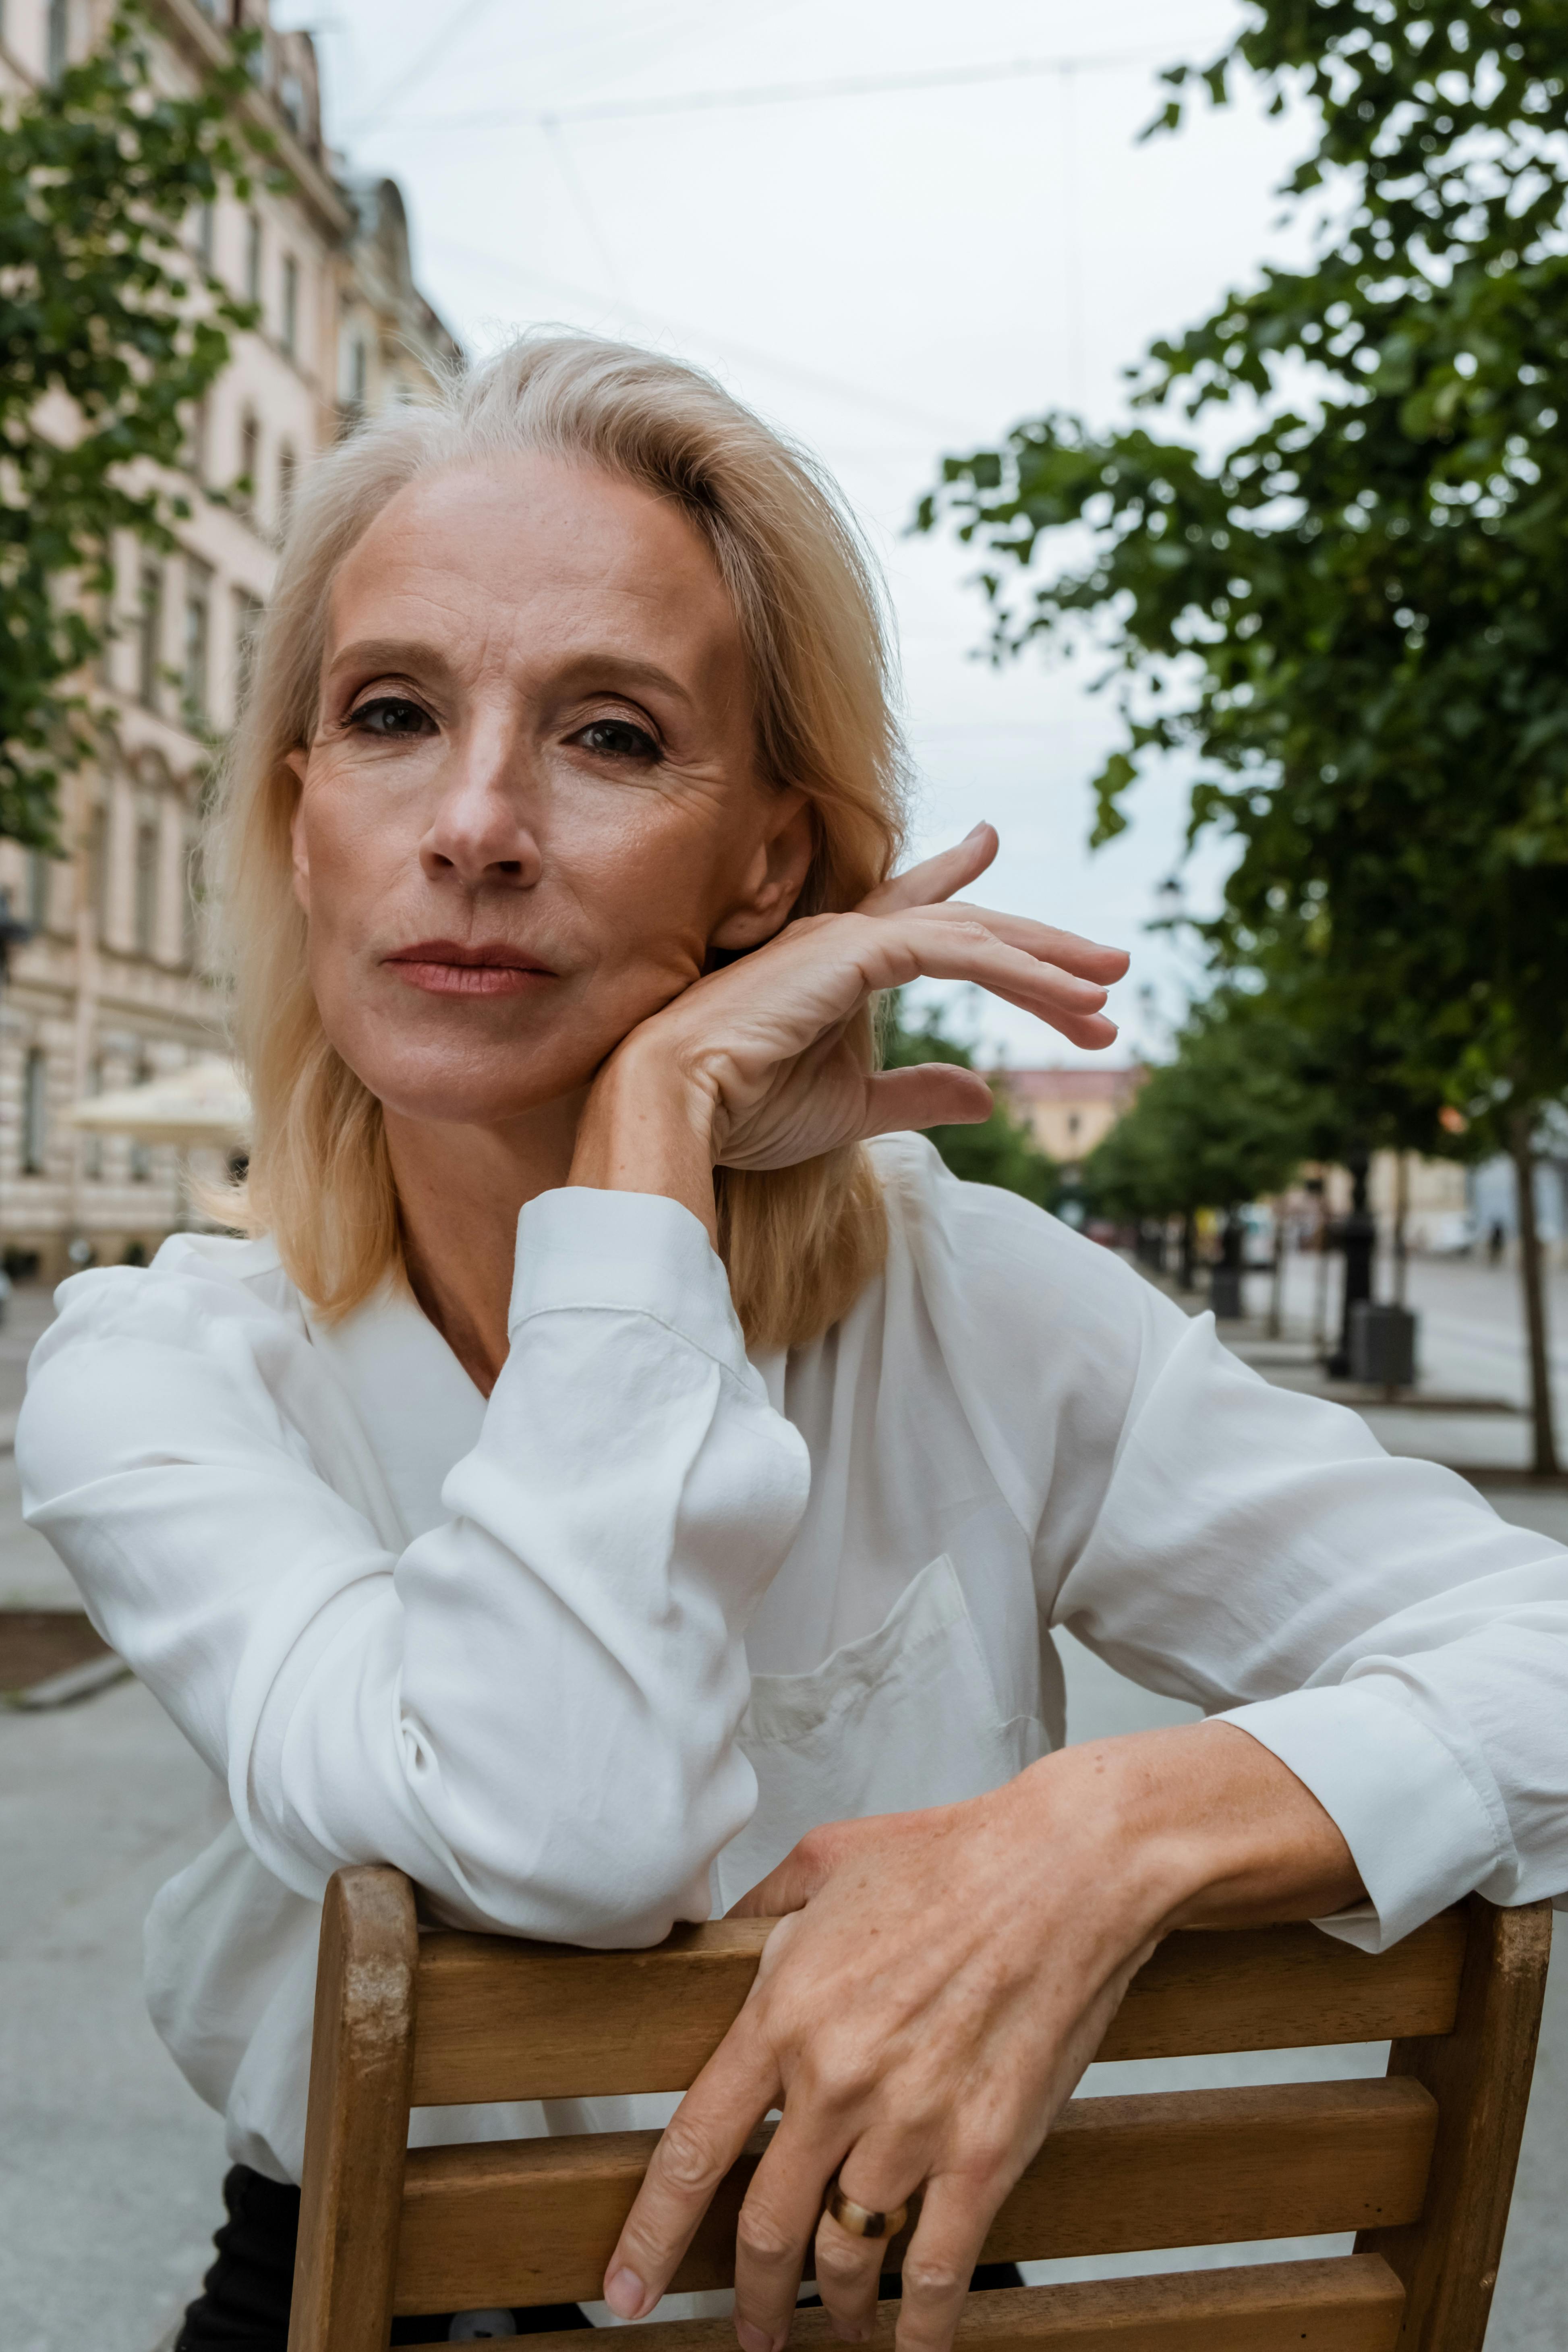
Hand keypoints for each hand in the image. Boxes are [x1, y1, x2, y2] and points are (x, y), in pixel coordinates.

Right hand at [570, 825, 1127, 1222]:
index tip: (987, 844)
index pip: (916, 915)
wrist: (678, 1111)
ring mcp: (849, 937)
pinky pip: (960, 950)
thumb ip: (918, 1093)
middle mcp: (844, 938)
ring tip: (1110, 991)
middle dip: (1042, 947)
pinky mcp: (857, 951)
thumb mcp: (852, 1107)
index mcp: (834, 966)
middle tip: (1110, 969)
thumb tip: (985, 1094)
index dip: (957, 881)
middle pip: (966, 927)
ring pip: (975, 935)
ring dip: (1050, 964)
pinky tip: (1072, 997)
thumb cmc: (744, 1111)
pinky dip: (1022, 970)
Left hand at [600, 1723, 1361, 2351]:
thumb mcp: (825, 1859)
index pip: (694, 2150)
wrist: (1069, 1869)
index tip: (628, 2287)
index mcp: (786, 2014)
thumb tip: (715, 1941)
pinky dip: (919, 2325)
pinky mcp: (984, 2153)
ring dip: (832, 2310)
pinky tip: (908, 2342)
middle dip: (749, 2299)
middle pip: (767, 2229)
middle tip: (748, 2332)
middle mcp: (838, 2082)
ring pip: (847, 2256)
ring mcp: (912, 2126)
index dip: (653, 2233)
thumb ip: (759, 1912)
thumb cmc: (955, 1856)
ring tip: (832, 2325)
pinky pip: (937, 2269)